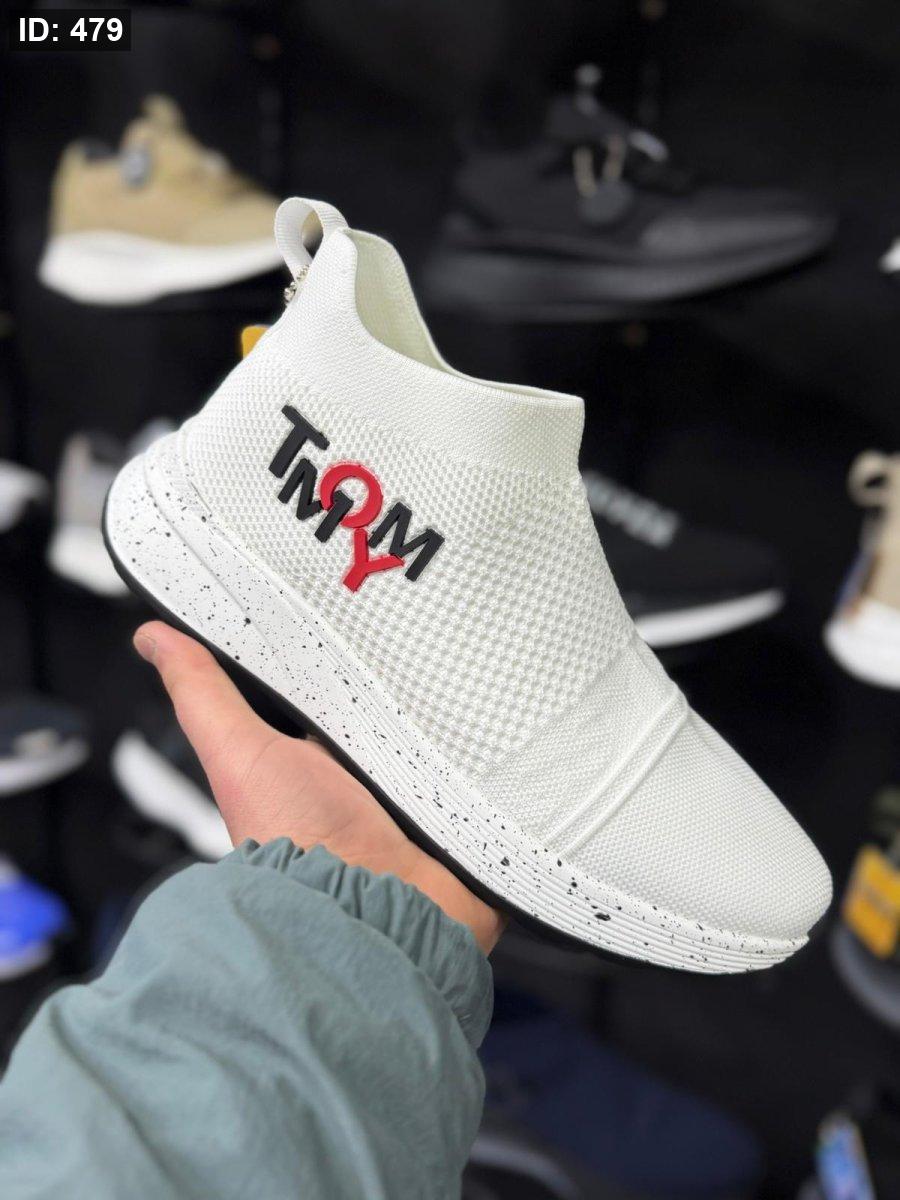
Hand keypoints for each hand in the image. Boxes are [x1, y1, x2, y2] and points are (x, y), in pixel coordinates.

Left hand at [134, 621, 504, 953]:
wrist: (365, 916)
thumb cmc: (296, 842)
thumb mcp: (241, 751)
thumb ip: (204, 695)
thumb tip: (153, 638)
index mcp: (324, 757)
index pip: (347, 690)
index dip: (355, 653)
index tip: (369, 599)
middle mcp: (377, 777)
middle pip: (407, 708)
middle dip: (422, 675)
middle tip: (439, 621)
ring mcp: (428, 800)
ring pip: (457, 737)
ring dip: (470, 713)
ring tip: (485, 665)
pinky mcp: (473, 822)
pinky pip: (499, 778)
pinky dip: (505, 759)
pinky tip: (515, 722)